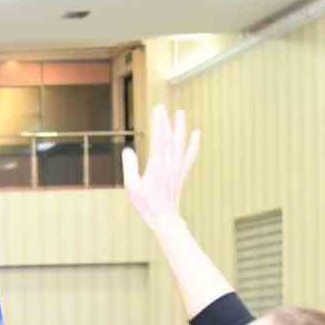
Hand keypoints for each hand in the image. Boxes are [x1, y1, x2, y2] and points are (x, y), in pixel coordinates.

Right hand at [123, 105, 200, 231]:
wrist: (165, 218)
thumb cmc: (146, 205)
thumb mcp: (132, 187)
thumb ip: (130, 167)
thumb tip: (128, 149)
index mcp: (157, 166)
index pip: (159, 139)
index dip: (159, 122)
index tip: (157, 109)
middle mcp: (170, 164)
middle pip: (170, 137)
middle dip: (167, 121)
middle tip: (163, 106)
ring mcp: (178, 168)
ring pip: (181, 143)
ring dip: (181, 127)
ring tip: (181, 112)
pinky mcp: (182, 173)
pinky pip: (190, 155)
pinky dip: (194, 143)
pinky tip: (197, 133)